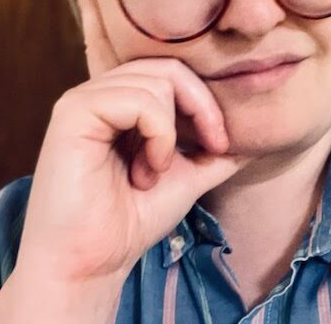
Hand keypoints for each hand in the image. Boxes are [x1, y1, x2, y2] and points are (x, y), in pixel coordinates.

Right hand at [14, 0, 245, 285]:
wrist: (93, 262)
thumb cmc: (133, 218)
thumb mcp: (189, 176)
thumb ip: (216, 151)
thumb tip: (256, 135)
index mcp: (124, 101)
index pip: (177, 73)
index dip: (207, 102)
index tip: (222, 144)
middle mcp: (104, 91)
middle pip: (171, 68)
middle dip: (203, 108)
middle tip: (210, 148)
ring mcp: (86, 97)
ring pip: (158, 81)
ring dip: (172, 132)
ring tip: (157, 169)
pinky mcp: (74, 111)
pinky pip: (139, 99)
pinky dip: (158, 134)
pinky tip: (147, 168)